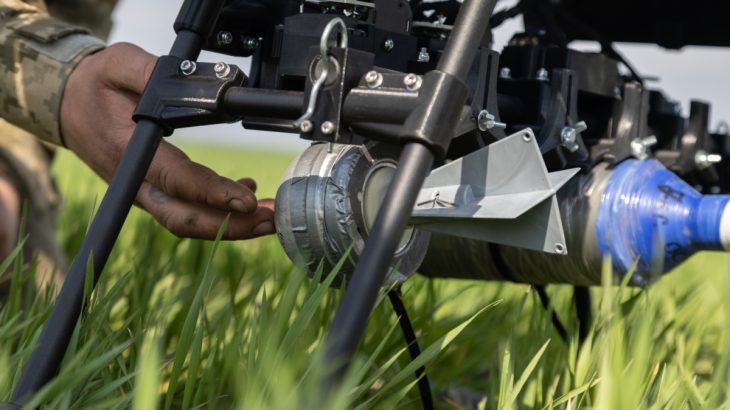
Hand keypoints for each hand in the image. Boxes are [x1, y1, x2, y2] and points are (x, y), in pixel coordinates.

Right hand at [59, 43, 274, 238]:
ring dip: (231, 225)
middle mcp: (137, 183)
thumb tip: (188, 81)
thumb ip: (150, 72)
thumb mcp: (117, 65)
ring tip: (270, 217)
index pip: (176, 180)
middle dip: (231, 226)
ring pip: (189, 221)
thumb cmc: (94, 86)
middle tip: (270, 220)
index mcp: (129, 153)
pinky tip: (247, 194)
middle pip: (185, 218)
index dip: (212, 194)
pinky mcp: (154, 193)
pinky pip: (187, 211)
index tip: (247, 200)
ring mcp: (144, 194)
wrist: (67, 105)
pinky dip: (219, 212)